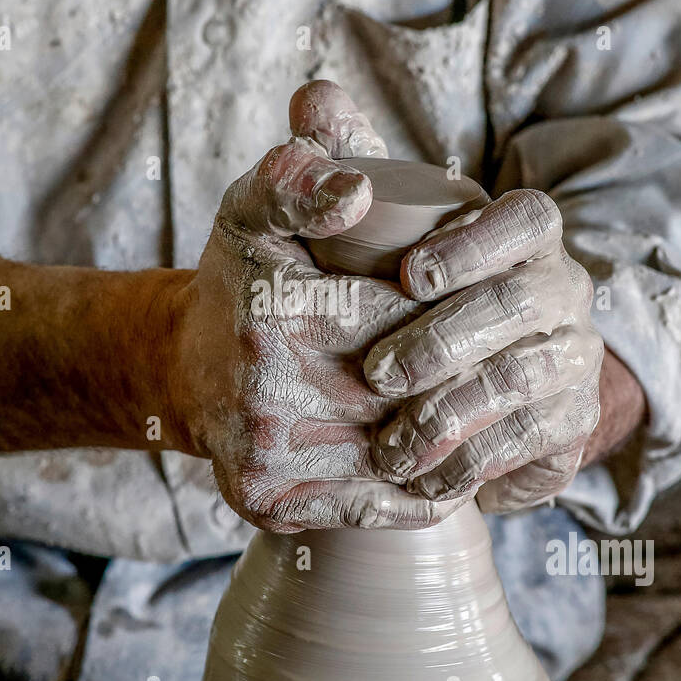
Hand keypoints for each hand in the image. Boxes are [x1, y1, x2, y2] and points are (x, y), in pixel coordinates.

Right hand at [172, 81, 470, 531]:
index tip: (480, 303)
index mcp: (274, 310)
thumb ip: (300, 176)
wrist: (181, 367)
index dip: (452, 308)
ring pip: (404, 453)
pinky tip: (449, 459)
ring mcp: (267, 456)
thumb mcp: (255, 207)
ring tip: (487, 410)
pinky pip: (378, 504)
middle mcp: (265, 391)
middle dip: (460, 374)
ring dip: (454, 436)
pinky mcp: (270, 503)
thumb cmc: (239, 282)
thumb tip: (355, 192)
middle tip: (498, 362)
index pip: (407, 315)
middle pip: (412, 389)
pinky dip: (425, 487)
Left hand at [365, 189, 604, 510]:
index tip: (411, 276)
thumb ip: (336, 172)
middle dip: (445, 340)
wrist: (448, 400)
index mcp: (526, 239)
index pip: (529, 220)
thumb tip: (316, 131)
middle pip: (522, 303)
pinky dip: (468, 463)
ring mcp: (574, 359)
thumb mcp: (365, 239)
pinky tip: (421, 476)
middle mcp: (562, 292)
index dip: (477, 245)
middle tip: (378, 374)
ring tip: (389, 444)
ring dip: (449, 412)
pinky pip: (528, 442)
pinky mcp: (572, 423)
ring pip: (523, 379)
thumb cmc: (395, 306)